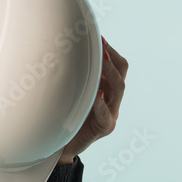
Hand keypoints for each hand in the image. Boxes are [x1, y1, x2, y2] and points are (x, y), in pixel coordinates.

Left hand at [59, 36, 127, 164]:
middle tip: (100, 45)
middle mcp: (112, 100)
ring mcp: (111, 114)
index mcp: (107, 89)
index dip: (111, 50)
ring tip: (101, 61)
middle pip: (122, 73)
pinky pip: (106, 114)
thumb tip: (65, 50)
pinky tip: (96, 95)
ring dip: (109, 72)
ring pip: (118, 89)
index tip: (99, 36)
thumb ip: (74, 76)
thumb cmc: (63, 116)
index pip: (118, 65)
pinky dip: (101, 103)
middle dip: (111, 57)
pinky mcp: (104, 128)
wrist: (60, 145)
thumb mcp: (70, 92)